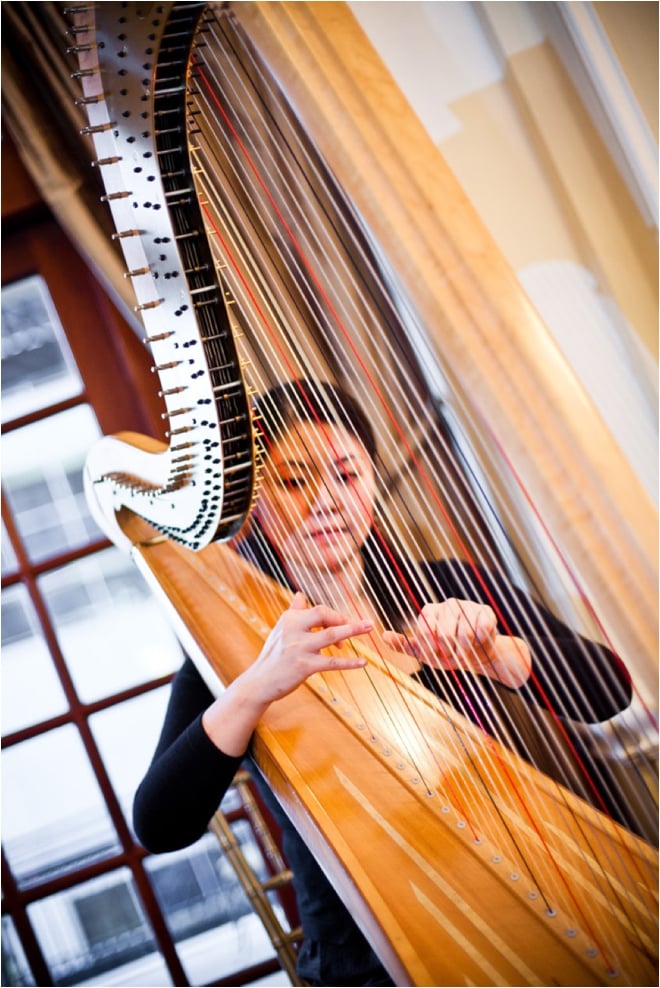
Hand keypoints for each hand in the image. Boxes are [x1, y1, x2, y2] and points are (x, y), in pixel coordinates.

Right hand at [247, 591, 372, 702]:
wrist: (259, 683)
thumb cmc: (273, 656)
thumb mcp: (280, 630)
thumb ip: (293, 611)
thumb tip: (301, 594)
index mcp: (289, 618)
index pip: (319, 610)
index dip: (335, 617)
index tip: (343, 630)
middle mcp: (293, 629)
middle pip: (323, 614)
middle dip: (345, 618)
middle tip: (366, 624)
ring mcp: (298, 648)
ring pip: (330, 635)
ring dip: (353, 630)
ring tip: (370, 627)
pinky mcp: (303, 667)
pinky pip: (331, 663)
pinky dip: (349, 662)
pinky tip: (363, 662)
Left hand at [383, 598, 530, 688]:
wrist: (476, 656)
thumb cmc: (447, 654)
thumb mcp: (423, 652)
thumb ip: (403, 645)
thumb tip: (383, 636)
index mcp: (429, 611)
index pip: (425, 631)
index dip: (432, 650)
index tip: (436, 654)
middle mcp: (448, 604)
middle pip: (445, 634)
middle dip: (449, 653)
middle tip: (452, 655)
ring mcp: (467, 606)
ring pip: (465, 634)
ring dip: (465, 651)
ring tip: (465, 651)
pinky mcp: (485, 611)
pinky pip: (481, 630)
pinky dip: (480, 643)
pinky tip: (478, 643)